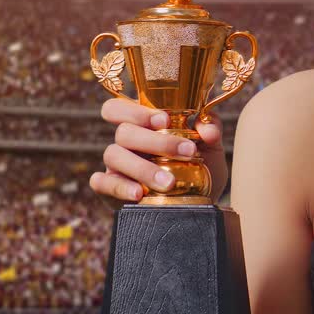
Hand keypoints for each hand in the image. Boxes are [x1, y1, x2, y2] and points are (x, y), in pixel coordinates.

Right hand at [89, 98, 228, 209]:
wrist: (200, 205)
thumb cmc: (201, 169)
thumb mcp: (211, 148)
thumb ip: (212, 129)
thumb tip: (207, 131)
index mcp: (144, 126)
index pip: (120, 108)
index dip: (135, 111)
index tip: (164, 121)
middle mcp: (126, 143)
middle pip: (123, 131)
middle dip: (154, 141)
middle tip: (185, 152)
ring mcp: (116, 166)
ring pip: (113, 155)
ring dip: (143, 168)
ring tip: (170, 182)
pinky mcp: (110, 190)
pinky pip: (101, 183)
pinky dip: (119, 187)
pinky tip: (139, 194)